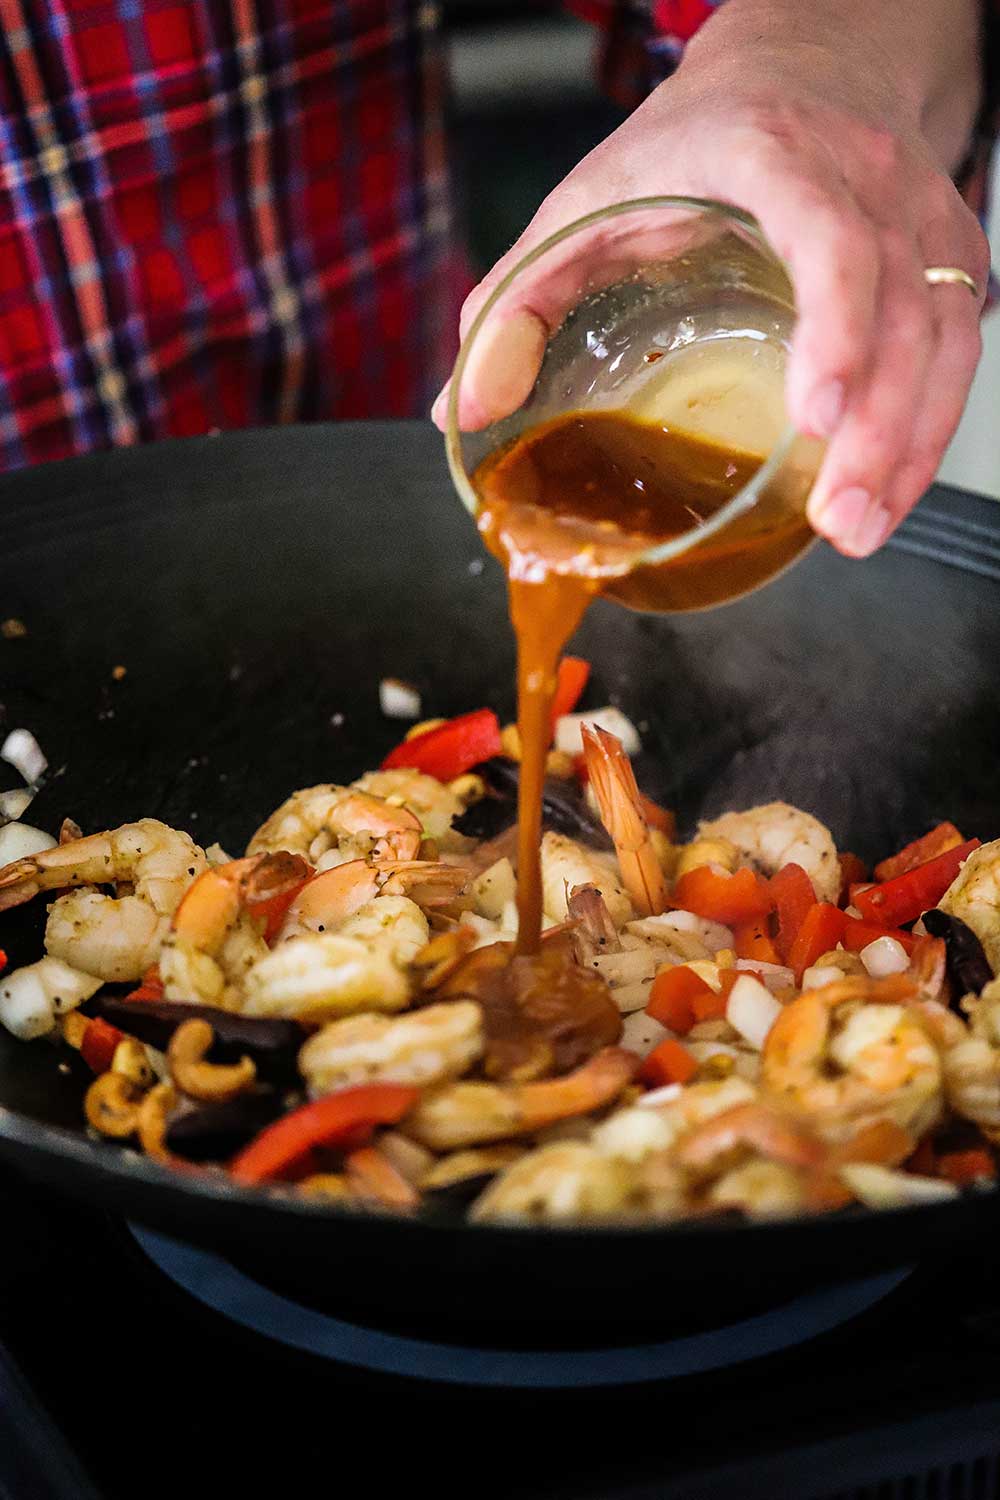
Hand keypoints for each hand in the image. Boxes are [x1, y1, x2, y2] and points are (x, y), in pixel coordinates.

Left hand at [433, 41, 989, 556]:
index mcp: (775, 156)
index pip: (832, 237)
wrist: (802, 64)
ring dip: (909, 443)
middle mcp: (864, 180)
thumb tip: (461, 408)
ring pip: (945, 333)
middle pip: (904, 304)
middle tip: (838, 515)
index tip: (816, 415)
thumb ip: (517, 298)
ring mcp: (919, 216)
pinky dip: (928, 427)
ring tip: (858, 529)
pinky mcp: (947, 254)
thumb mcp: (587, 199)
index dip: (836, 325)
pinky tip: (888, 491)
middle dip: (879, 423)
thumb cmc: (690, 143)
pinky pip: (958, 346)